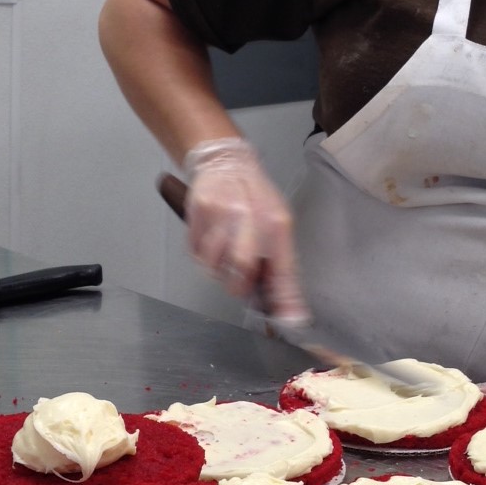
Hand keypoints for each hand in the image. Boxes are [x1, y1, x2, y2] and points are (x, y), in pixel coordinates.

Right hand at [182, 138, 307, 322]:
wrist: (225, 161)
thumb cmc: (254, 195)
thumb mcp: (278, 220)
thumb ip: (281, 261)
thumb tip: (286, 305)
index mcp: (276, 221)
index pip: (283, 268)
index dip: (285, 299)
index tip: (289, 323)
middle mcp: (248, 216)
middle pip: (241, 269)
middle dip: (238, 285)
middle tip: (240, 280)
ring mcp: (219, 214)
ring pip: (213, 265)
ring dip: (217, 268)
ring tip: (224, 251)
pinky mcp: (196, 213)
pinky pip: (196, 252)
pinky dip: (202, 254)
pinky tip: (210, 238)